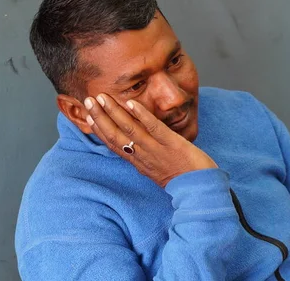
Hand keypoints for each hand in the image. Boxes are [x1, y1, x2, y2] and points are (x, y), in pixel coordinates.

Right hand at [84, 94, 217, 186]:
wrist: (202, 191)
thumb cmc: (184, 180)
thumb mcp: (158, 170)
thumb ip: (147, 156)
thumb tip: (138, 146)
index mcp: (139, 162)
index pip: (114, 144)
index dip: (99, 130)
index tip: (87, 116)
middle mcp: (143, 156)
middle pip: (115, 136)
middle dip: (100, 117)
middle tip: (88, 100)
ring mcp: (157, 150)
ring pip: (130, 130)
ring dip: (114, 112)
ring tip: (102, 97)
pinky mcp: (172, 144)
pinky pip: (154, 128)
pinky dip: (141, 115)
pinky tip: (131, 103)